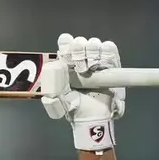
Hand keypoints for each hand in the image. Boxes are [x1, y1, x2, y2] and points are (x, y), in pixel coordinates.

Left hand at [41, 33, 125, 151]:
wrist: (93, 117)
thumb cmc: (75, 110)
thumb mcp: (59, 107)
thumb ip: (52, 101)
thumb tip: (48, 96)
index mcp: (66, 65)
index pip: (65, 45)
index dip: (66, 44)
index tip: (66, 51)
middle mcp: (80, 59)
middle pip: (80, 43)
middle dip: (80, 50)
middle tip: (80, 66)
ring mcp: (96, 61)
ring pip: (94, 44)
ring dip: (93, 51)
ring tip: (92, 66)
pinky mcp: (111, 65)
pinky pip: (110, 50)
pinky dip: (107, 51)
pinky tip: (102, 62)